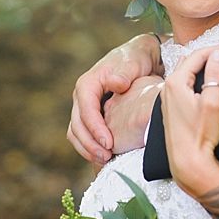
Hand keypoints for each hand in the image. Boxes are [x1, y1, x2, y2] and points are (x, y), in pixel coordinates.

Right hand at [68, 33, 163, 163]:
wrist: (142, 58)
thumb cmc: (137, 59)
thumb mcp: (132, 62)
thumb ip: (124, 72)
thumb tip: (115, 84)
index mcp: (87, 84)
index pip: (86, 110)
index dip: (95, 129)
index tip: (109, 143)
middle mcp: (82, 97)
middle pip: (76, 125)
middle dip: (89, 144)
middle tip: (107, 157)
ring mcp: (85, 108)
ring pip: (76, 133)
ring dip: (87, 149)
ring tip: (106, 160)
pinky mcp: (92, 117)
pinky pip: (84, 136)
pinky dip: (91, 148)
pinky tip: (106, 157)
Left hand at [161, 44, 218, 198]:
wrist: (187, 162)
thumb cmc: (200, 135)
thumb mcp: (212, 102)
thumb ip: (214, 75)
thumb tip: (217, 54)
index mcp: (175, 83)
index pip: (198, 55)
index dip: (218, 49)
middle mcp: (166, 88)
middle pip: (189, 61)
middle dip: (210, 53)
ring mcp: (167, 99)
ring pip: (184, 72)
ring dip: (202, 64)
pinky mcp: (170, 108)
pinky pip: (182, 84)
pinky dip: (195, 76)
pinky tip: (206, 80)